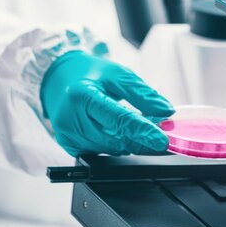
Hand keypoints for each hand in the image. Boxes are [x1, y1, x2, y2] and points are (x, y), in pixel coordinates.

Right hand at [41, 50, 173, 155]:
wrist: (60, 79)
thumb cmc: (89, 74)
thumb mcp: (117, 73)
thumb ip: (141, 93)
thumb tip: (165, 110)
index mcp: (81, 95)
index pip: (118, 119)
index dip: (143, 131)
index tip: (163, 140)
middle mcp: (71, 119)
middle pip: (116, 139)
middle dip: (142, 138)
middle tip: (160, 131)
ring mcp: (68, 136)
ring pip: (112, 149)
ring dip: (132, 142)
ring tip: (140, 127)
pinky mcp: (69, 146)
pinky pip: (102, 152)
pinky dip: (117, 144)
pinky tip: (121, 132)